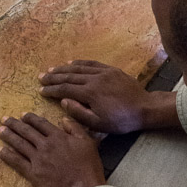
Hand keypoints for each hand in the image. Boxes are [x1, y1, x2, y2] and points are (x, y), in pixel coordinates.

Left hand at [0, 113, 105, 186]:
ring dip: (8, 136)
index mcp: (58, 136)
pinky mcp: (33, 174)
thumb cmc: (88, 166)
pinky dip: (8, 156)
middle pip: (27, 132)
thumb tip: (63, 119)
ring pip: (20, 144)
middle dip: (14, 124)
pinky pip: (18, 162)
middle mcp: (45, 145)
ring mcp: (38, 159)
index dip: (30, 118)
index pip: (41, 124)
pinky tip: (0, 151)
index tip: (23, 115)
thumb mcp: (87, 142)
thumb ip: (75, 128)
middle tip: (4, 119)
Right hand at [39, 60, 176, 133]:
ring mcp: (103, 72)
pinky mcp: (110, 69)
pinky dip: (79, 63)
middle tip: (41, 77)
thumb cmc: (121, 120)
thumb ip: (79, 113)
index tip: (41, 90)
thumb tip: (63, 101)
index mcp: (90, 93)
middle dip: (53, 77)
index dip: (52, 90)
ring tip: (51, 69)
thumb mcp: (99, 124)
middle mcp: (94, 79)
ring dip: (63, 68)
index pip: (65, 89)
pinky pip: (91, 63)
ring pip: (78, 68)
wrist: (145, 108)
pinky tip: (71, 62)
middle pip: (69, 76)